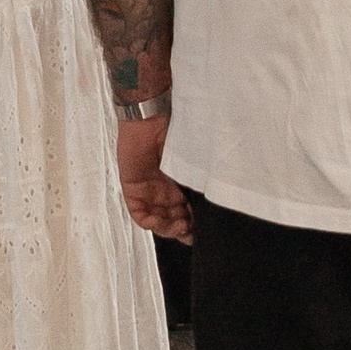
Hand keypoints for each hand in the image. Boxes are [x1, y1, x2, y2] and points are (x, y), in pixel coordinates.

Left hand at [115, 113, 191, 242]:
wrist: (152, 118)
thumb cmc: (175, 132)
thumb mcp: (194, 162)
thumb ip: (202, 183)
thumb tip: (217, 202)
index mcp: (181, 185)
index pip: (188, 213)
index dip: (195, 226)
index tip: (203, 232)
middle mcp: (166, 191)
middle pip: (174, 221)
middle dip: (184, 231)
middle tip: (192, 232)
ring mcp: (149, 192)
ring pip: (158, 222)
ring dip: (169, 229)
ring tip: (180, 226)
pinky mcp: (133, 190)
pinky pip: (139, 215)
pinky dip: (150, 222)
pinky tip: (159, 220)